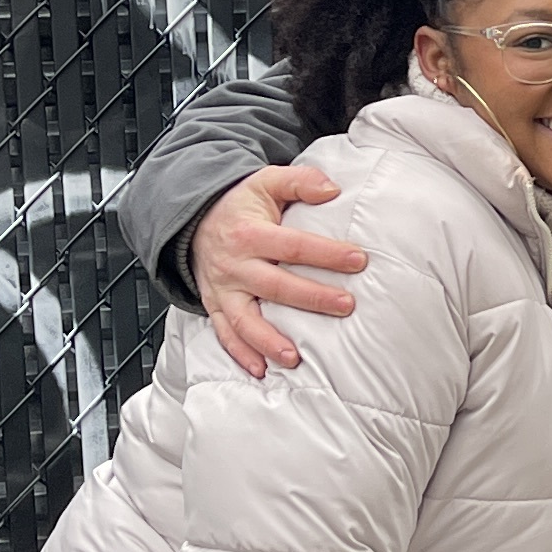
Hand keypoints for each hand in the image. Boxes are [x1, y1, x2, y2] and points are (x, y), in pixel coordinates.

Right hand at [190, 162, 365, 379]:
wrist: (193, 220)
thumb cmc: (239, 204)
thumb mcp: (265, 181)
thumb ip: (300, 180)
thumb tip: (333, 189)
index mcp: (249, 233)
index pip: (293, 245)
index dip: (326, 253)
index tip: (359, 260)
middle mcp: (234, 265)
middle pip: (275, 286)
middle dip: (311, 298)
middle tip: (346, 305)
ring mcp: (223, 290)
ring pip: (245, 320)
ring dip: (269, 342)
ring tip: (296, 357)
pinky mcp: (215, 306)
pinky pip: (225, 334)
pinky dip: (240, 355)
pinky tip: (261, 370)